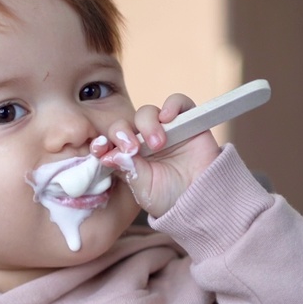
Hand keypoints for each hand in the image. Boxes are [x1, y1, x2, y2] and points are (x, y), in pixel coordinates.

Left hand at [92, 93, 221, 218]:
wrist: (202, 201)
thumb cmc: (171, 199)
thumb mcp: (144, 189)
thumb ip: (128, 170)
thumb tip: (112, 154)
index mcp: (128, 158)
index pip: (109, 142)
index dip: (102, 142)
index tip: (100, 149)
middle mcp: (143, 142)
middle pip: (124, 125)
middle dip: (122, 134)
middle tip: (132, 149)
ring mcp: (164, 130)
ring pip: (146, 113)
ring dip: (147, 124)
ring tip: (158, 144)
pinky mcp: (186, 122)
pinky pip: (177, 102)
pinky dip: (172, 105)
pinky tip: (168, 117)